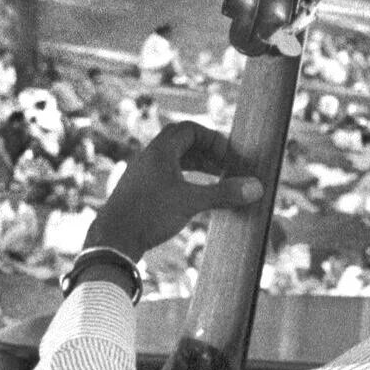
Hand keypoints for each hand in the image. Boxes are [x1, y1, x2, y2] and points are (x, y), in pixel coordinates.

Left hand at [86, 120, 262, 261]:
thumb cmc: (149, 215)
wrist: (112, 240)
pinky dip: (184, 179)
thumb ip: (224, 193)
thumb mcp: (191, 203)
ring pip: (173, 160)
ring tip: (216, 178)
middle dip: (207, 151)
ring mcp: (142, 174)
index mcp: (159, 151)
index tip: (228, 155)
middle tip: (226, 165)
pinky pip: (166, 175)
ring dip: (196, 165)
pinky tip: (194, 196)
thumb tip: (257, 187)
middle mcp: (148, 157)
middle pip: (181, 142)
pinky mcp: (139, 191)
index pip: (189, 129)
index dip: (212, 139)